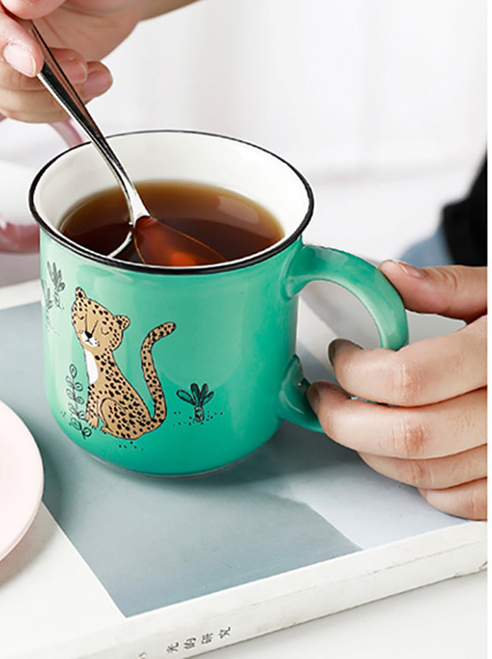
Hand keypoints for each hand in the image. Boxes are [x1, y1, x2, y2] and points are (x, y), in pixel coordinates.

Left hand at [307, 262, 486, 519]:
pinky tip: (404, 446)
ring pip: (422, 473)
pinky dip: (416, 478)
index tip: (340, 354)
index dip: (355, 370)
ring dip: (371, 449)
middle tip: (324, 397)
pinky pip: (453, 499)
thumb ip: (447, 286)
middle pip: (407, 435)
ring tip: (355, 417)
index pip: (407, 378)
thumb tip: (392, 277)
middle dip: (344, 419)